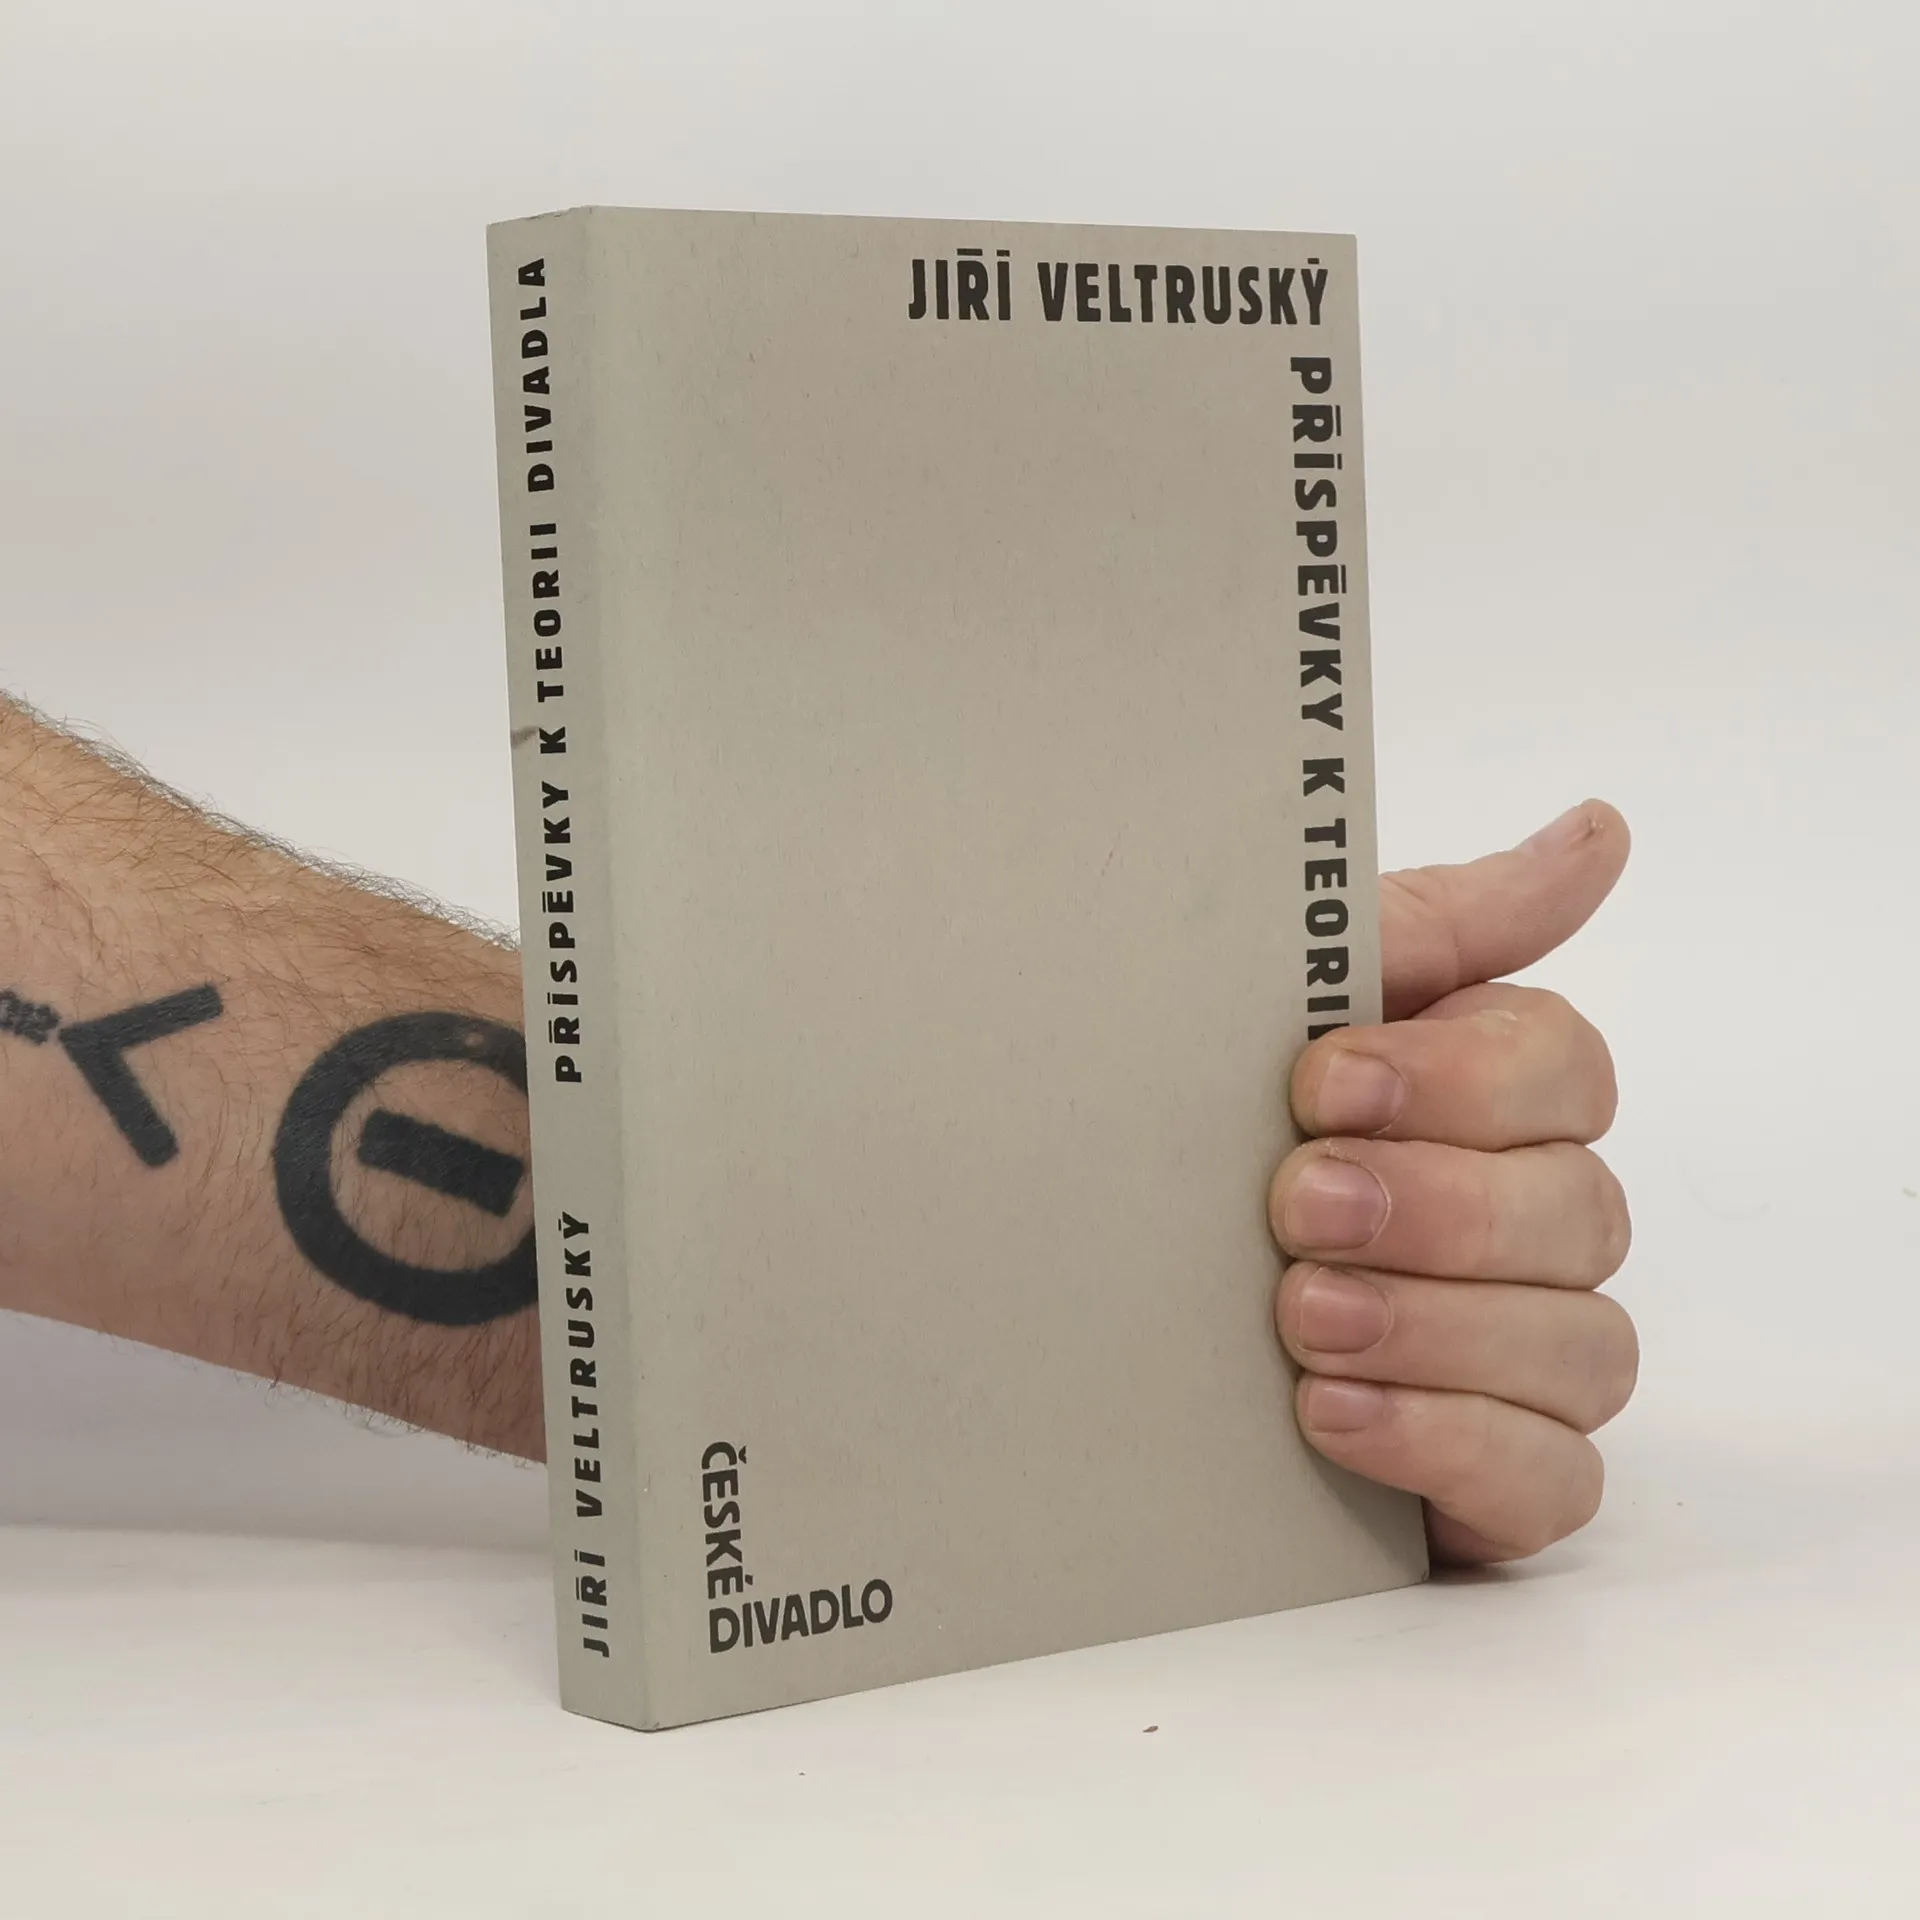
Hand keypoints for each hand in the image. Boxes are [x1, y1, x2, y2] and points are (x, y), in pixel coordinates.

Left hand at [1269, 802, 1634, 1564]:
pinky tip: (1331, 1419)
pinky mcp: (1503, 1475)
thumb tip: (1597, 833)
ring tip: (1301, 1319)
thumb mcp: (1284, 1007)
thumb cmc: (1210, 1130)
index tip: (1321, 1082)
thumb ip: (1438, 926)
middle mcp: (1535, 1222)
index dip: (1457, 1077)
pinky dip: (1448, 1447)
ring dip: (1434, 1330)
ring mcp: (1532, 1355)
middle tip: (1297, 1209)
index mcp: (1493, 1097)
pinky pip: (1552, 1482)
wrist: (1087, 1299)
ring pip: (1581, 1346)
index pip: (1563, 1067)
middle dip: (1433, 1208)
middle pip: (1579, 1208)